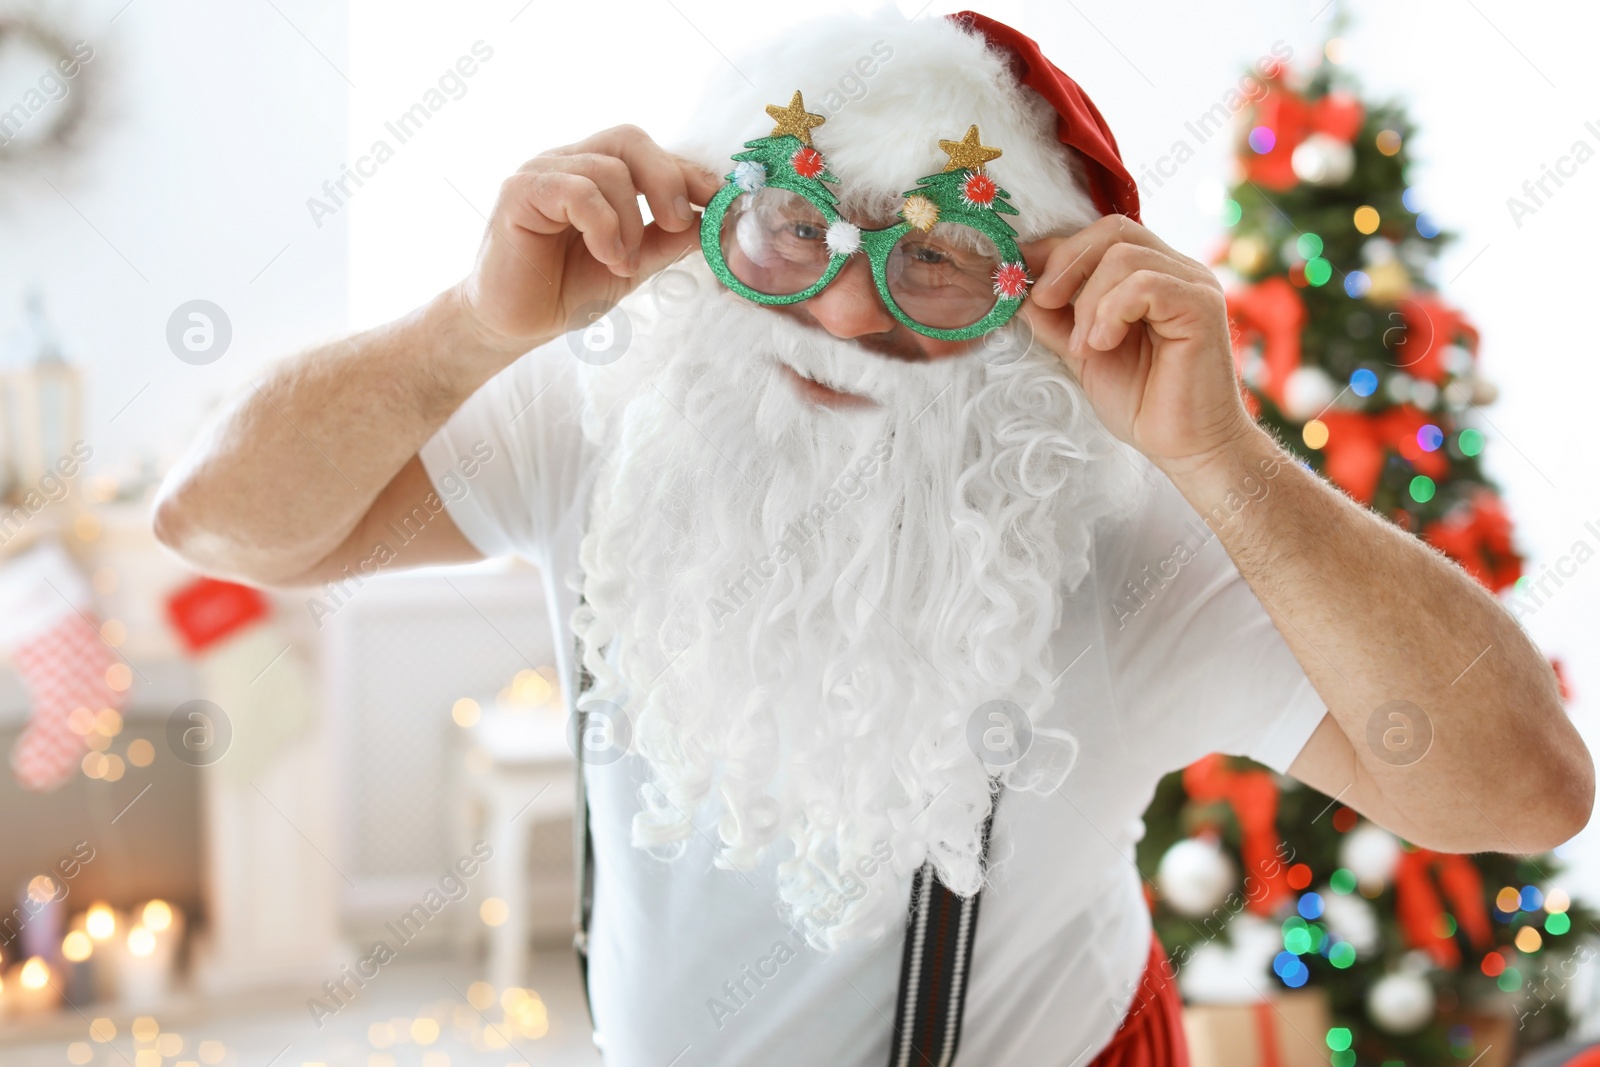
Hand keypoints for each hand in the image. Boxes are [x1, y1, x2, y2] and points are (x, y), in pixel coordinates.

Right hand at [453, 125, 723, 353]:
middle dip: (667, 179)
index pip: (649, 152)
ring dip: (630, 222)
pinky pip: (575, 190)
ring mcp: (541, 173)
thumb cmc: (567, 290)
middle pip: (629, 139)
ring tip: (624, 262)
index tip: (719, 200)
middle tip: (679, 224)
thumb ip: (665, 241)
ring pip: (607, 168)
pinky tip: (606, 256)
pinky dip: (603, 225)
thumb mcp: (631, 264)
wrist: (515, 325)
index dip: (688, 171)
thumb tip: (709, 221)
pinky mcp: (518, 193)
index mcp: (596, 173)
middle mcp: (569, 163)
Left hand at [1020, 215, 1259, 475]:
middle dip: (1067, 263)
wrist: (1185, 447)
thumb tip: (1020, 290)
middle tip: (1044, 304)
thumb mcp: (1083, 353)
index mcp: (1152, 276)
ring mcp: (1193, 284)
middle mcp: (1176, 271)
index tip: (1020, 275)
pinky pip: (1146, 283)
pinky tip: (1104, 345)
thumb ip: (1057, 319)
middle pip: (1113, 231)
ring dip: (1088, 302)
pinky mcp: (1202, 305)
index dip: (1057, 250)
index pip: (1102, 237)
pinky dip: (1112, 311)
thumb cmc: (1143, 403)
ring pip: (1124, 256)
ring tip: (1084, 347)